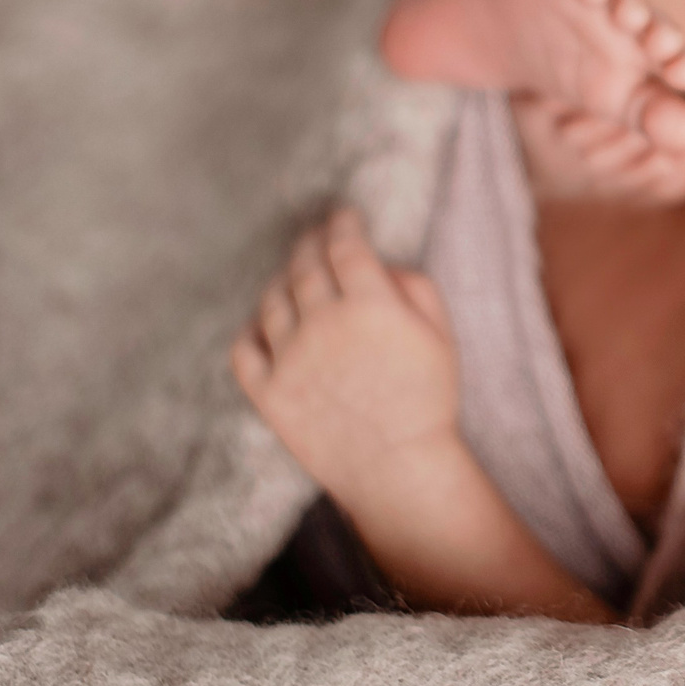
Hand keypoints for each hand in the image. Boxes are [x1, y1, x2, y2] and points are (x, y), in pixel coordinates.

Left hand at [229, 208, 461, 503]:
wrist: (398, 468)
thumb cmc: (428, 399)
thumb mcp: (441, 334)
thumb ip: (413, 286)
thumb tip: (378, 265)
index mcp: (371, 306)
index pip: (345, 247)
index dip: (343, 225)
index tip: (344, 217)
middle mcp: (324, 324)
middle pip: (304, 267)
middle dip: (309, 244)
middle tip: (315, 238)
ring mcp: (290, 359)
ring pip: (272, 300)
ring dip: (281, 280)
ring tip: (291, 278)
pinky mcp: (268, 393)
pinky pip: (244, 346)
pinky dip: (251, 327)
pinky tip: (264, 323)